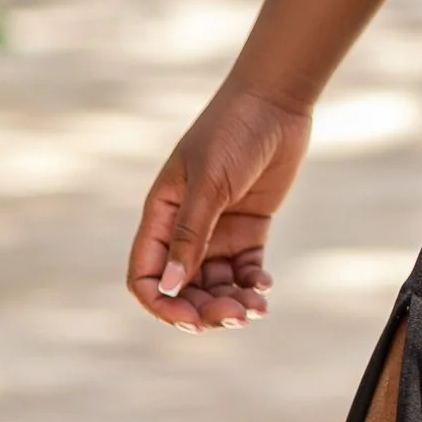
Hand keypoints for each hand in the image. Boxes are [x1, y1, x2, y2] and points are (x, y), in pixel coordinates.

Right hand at [127, 84, 310, 329]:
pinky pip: (243, 269)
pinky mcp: (248, 227)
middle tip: (234, 314)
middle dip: (204, 308)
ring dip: (231, 301)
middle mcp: (184, 227)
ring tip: (256, 307)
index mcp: (160, 215)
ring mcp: (216, 229)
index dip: (161, 304)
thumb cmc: (232, 133)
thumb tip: (169, 287)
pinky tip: (264, 287)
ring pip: (215, 284)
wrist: (275, 102)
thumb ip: (189, 235)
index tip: (191, 319)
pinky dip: (251, 284)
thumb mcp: (208, 184)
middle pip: (182, 287)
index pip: (146, 275)